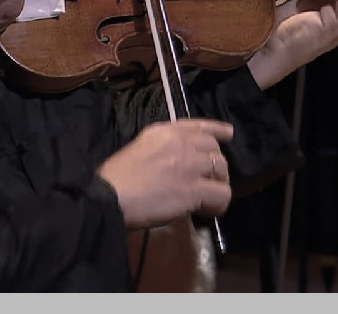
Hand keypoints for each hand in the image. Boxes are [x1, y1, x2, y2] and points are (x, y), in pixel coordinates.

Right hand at [96, 118, 233, 228]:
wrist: (108, 195)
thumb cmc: (115, 178)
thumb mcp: (138, 150)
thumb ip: (161, 151)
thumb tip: (175, 166)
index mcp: (163, 131)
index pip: (199, 125)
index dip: (217, 129)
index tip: (229, 134)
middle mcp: (180, 142)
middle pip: (215, 149)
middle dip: (216, 166)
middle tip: (208, 183)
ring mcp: (189, 164)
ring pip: (222, 170)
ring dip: (218, 184)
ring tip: (207, 200)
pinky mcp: (193, 188)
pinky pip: (222, 194)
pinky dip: (219, 205)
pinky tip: (208, 212)